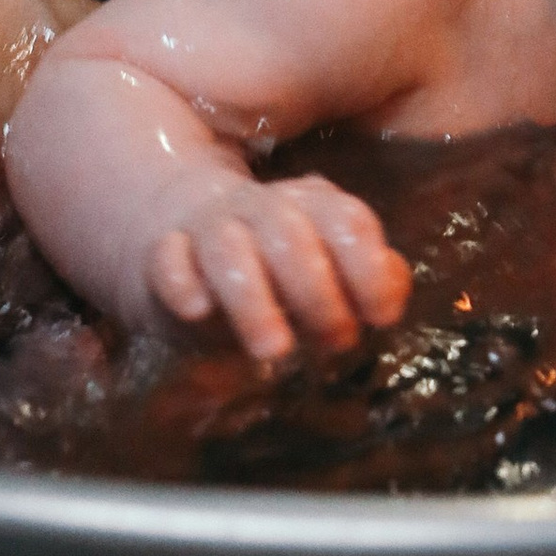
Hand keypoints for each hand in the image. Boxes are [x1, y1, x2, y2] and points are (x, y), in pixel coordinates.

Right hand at [149, 170, 410, 367]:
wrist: (188, 234)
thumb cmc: (278, 265)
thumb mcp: (330, 268)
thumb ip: (372, 278)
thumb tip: (391, 296)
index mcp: (313, 205)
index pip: (347, 220)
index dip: (368, 268)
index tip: (380, 318)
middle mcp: (262, 208)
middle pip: (290, 234)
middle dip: (316, 292)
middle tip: (333, 343)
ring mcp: (209, 227)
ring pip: (228, 247)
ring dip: (254, 299)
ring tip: (274, 350)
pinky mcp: (164, 252)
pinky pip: (168, 259)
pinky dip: (182, 282)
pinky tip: (197, 310)